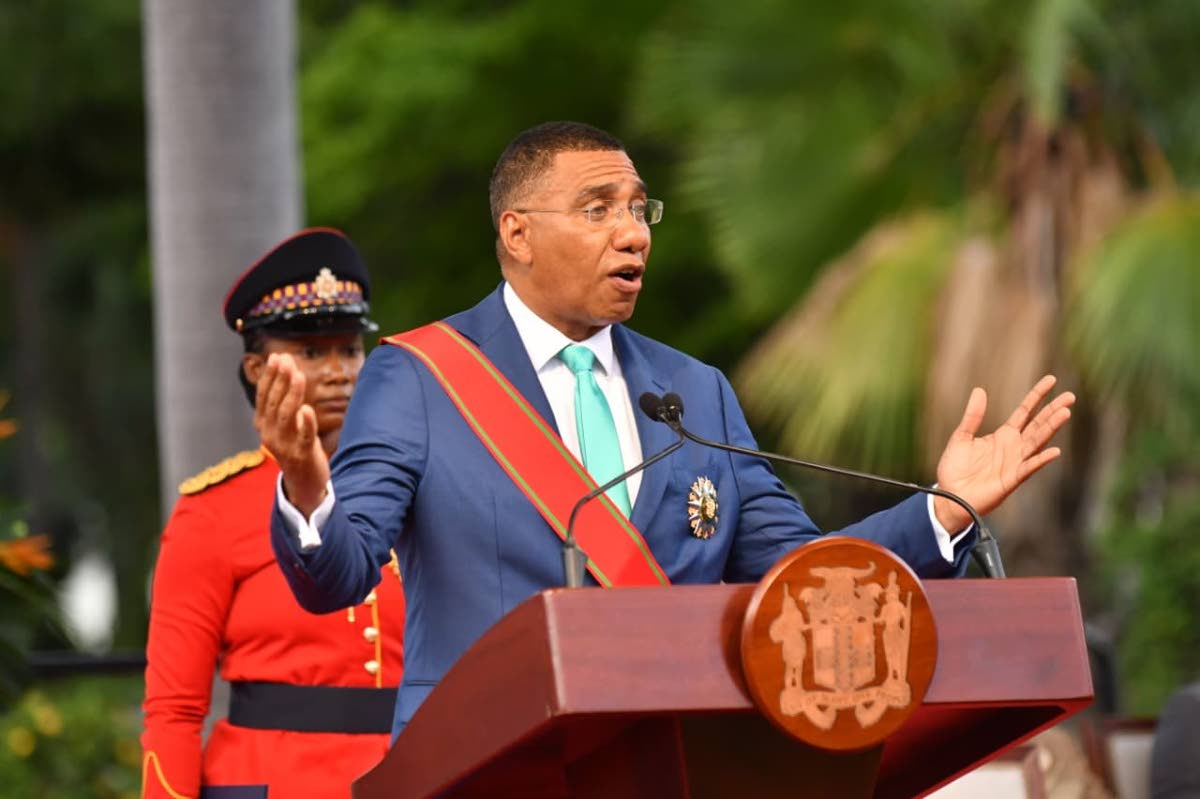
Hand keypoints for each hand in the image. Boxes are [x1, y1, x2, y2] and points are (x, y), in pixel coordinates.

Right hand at [255, 352, 329, 516]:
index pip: (264, 395)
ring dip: (292, 394)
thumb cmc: (295, 446)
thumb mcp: (284, 423)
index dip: (270, 376)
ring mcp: (284, 445)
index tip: (277, 356)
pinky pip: (303, 436)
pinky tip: (308, 408)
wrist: (303, 482)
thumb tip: (285, 367)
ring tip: (298, 375)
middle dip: (280, 379)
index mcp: (263, 424)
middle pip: (274, 402)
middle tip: (287, 360)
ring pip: (287, 415)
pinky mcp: (302, 454)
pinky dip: (306, 423)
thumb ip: (282, 399)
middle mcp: (269, 433)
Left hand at [933, 375, 1074, 531]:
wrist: (950, 497)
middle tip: (1070, 396)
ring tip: (1065, 413)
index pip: (1025, 411)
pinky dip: (1041, 460)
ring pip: (1038, 442)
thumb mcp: (961, 437)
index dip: (1037, 396)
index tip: (1051, 380)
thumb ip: (972, 416)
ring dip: (1051, 428)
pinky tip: (1055, 451)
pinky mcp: (1012, 479)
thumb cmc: (955, 469)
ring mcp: (1016, 462)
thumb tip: (980, 390)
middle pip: (1038, 424)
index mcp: (1003, 435)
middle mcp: (1014, 447)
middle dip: (1053, 410)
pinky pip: (1029, 468)